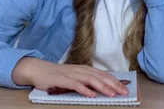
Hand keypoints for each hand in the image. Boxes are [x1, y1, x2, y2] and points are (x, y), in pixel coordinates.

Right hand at [12, 57, 128, 97]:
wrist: (37, 70)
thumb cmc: (56, 75)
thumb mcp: (74, 76)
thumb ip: (86, 80)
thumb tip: (101, 88)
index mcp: (83, 69)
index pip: (102, 74)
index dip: (115, 81)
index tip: (125, 88)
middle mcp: (79, 70)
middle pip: (99, 76)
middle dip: (113, 84)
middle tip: (124, 92)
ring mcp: (70, 74)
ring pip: (89, 79)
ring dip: (102, 87)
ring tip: (112, 94)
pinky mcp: (61, 79)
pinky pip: (74, 84)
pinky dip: (84, 89)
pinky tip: (91, 94)